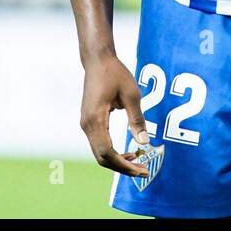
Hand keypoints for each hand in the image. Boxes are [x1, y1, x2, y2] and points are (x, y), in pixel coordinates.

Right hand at [79, 53, 149, 175]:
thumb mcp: (131, 94)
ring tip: (138, 161)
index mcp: (96, 119)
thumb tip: (144, 142)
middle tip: (142, 171)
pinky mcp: (89, 122)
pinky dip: (112, 152)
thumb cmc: (115, 74)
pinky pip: (99, 144)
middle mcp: (87, 125)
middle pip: (101, 157)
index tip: (141, 170)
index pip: (106, 152)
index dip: (123, 165)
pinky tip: (128, 151)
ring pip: (99, 153)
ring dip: (117, 161)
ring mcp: (86, 124)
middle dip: (122, 167)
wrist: (97, 60)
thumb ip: (137, 119)